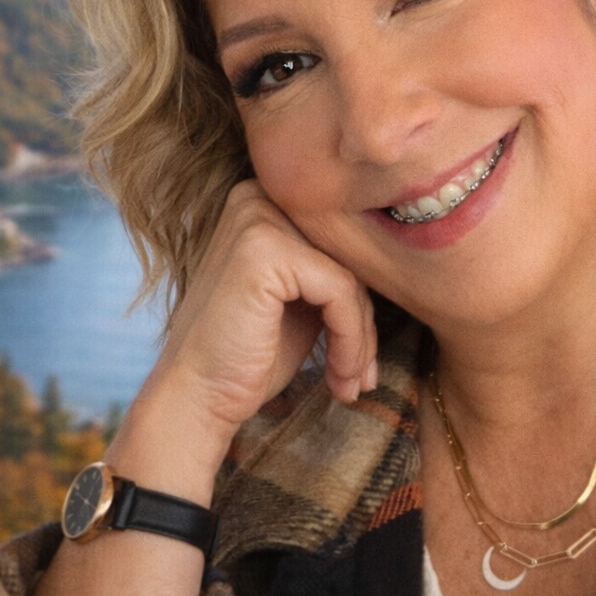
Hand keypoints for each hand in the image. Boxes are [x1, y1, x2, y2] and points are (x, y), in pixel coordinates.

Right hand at [141, 180, 377, 441]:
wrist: (196, 398)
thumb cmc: (247, 356)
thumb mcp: (301, 302)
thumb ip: (334, 272)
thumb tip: (399, 266)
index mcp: (264, 201)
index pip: (341, 244)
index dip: (360, 303)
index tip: (363, 359)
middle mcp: (257, 196)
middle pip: (349, 257)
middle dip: (364, 324)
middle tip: (363, 377)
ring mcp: (257, 218)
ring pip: (351, 276)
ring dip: (361, 340)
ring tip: (351, 384)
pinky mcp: (264, 249)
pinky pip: (341, 291)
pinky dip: (351, 341)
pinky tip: (339, 378)